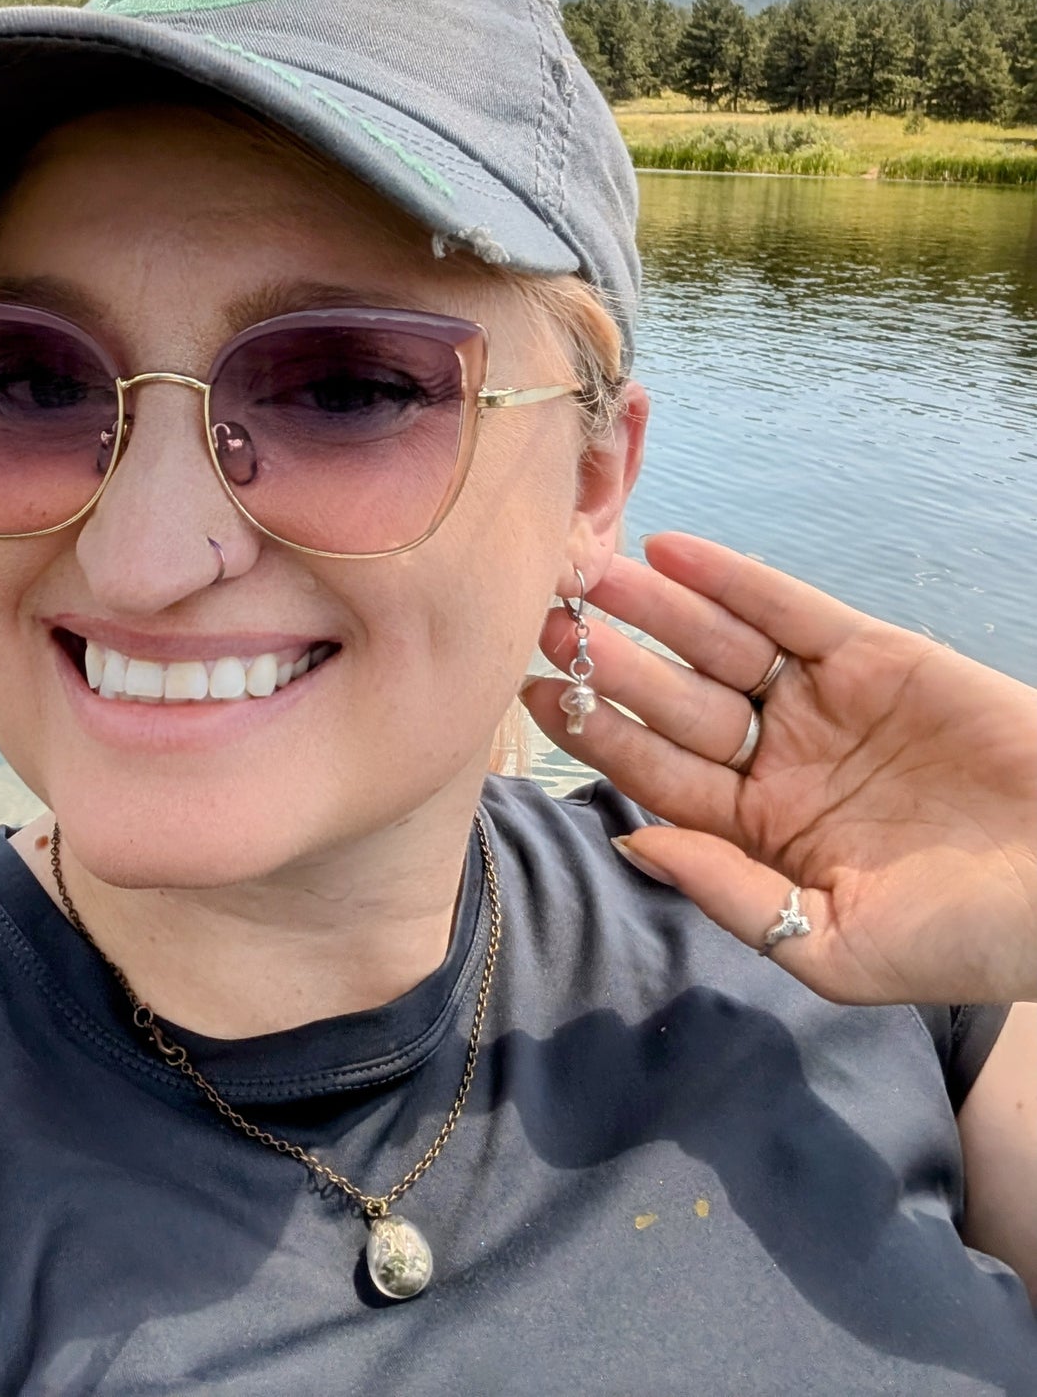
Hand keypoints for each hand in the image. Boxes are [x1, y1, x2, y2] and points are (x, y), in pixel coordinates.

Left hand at [528, 533, 1036, 1006]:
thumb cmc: (973, 938)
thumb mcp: (837, 947)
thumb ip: (733, 893)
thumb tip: (634, 846)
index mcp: (763, 833)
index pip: (658, 774)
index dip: (595, 734)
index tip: (528, 694)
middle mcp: (781, 762)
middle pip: (674, 702)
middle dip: (608, 662)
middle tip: (541, 618)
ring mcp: (824, 704)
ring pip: (718, 647)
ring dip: (655, 610)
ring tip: (591, 572)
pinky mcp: (874, 655)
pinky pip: (789, 610)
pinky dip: (732, 579)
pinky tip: (670, 553)